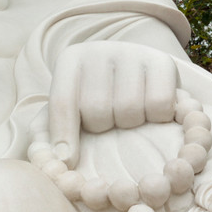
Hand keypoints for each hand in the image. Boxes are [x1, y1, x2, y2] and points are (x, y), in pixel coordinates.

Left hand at [48, 42, 178, 167]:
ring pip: (129, 110)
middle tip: (108, 122)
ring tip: (128, 116)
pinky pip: (159, 105)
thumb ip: (48, 131)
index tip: (68, 162)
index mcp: (70, 59)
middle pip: (97, 110)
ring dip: (130, 124)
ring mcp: (133, 52)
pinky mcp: (162, 60)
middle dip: (102, 128)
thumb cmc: (95, 97)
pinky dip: (157, 118)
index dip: (63, 135)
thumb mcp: (67, 108)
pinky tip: (150, 111)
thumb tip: (55, 158)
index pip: (63, 101)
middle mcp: (100, 49)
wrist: (136, 73)